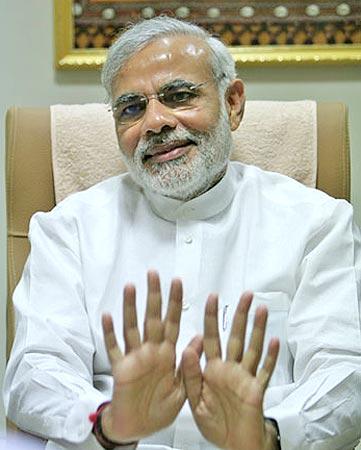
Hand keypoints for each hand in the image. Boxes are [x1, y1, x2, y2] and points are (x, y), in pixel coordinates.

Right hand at [101, 271, 185, 442]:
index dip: (175, 302)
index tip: (178, 283)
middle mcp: (151, 351)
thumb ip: (190, 363)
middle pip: (152, 317)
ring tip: (131, 288)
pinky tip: (108, 317)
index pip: (173, 322)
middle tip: (154, 275)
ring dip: (131, 307)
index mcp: (168, 355)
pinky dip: (110, 333)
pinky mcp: (120, 369)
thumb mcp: (183, 388)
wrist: (138, 428)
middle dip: (154, 296)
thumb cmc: (159, 409)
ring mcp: (135, 358)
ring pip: (132, 327)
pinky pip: (114, 348)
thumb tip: (201, 337)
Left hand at [182, 292, 279, 449]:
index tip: (212, 299)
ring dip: (257, 329)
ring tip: (261, 311)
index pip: (211, 337)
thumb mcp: (195, 400)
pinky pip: (265, 371)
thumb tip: (186, 349)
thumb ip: (190, 375)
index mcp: (212, 370)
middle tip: (245, 296)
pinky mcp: (256, 390)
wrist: (233, 445)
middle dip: (240, 315)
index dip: (211, 318)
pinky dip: (270, 358)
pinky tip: (274, 342)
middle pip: (236, 336)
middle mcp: (229, 369)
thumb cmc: (215, 424)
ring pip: (252, 348)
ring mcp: (244, 378)